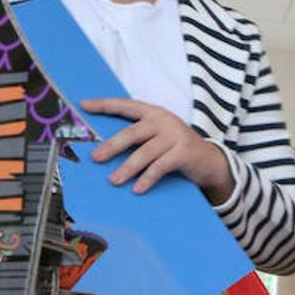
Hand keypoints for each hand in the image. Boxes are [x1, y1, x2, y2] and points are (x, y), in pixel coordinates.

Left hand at [83, 98, 232, 201]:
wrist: (210, 161)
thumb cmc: (176, 149)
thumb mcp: (158, 137)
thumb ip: (138, 137)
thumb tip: (104, 149)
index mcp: (154, 113)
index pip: (126, 105)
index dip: (105, 105)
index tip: (84, 105)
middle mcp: (164, 121)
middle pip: (133, 132)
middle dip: (113, 145)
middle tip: (96, 158)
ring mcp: (176, 135)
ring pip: (146, 152)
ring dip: (128, 168)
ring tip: (114, 180)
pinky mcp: (184, 152)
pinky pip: (161, 166)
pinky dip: (148, 178)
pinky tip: (138, 189)